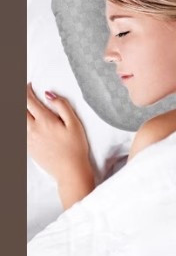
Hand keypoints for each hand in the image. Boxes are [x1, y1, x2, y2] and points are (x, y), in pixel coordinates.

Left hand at [26, 85, 95, 208]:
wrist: (70, 171)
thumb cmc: (75, 146)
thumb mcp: (74, 122)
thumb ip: (61, 105)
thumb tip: (49, 94)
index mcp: (45, 121)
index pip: (30, 101)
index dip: (27, 90)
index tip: (29, 84)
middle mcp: (34, 130)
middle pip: (21, 110)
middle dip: (22, 99)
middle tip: (25, 93)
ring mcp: (29, 141)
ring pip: (19, 122)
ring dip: (20, 112)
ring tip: (25, 106)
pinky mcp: (29, 149)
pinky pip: (20, 133)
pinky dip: (20, 124)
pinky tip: (25, 122)